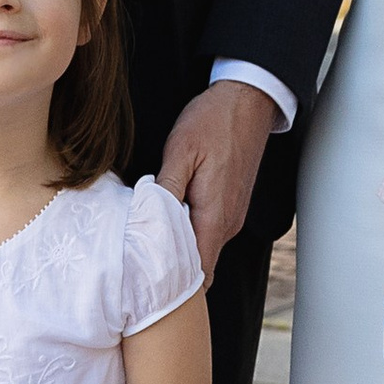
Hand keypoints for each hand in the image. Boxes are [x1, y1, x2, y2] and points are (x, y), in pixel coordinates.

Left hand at [156, 79, 278, 279]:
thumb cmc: (214, 122)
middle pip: (199, 264)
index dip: (174, 283)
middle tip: (136, 257)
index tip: (146, 280)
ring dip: (177, 245)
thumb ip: (166, 192)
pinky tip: (166, 214)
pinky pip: (207, 230)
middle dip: (170, 266)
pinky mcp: (230, 205)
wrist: (247, 100)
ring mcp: (232, 215)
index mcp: (215, 216)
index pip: (199, 273)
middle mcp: (227, 223)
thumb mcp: (181, 152)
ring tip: (146, 233)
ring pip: (202, 247)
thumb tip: (148, 223)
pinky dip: (187, 230)